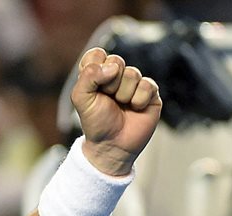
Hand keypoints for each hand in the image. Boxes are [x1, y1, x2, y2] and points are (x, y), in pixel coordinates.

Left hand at [71, 47, 162, 176]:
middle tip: (107, 98)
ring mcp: (134, 83)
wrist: (112, 145)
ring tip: (121, 106)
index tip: (93, 85)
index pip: (96, 54)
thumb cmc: (95, 123)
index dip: (95, 67)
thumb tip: (112, 66)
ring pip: (132, 73)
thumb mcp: (81, 99)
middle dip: (109, 83)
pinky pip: (147, 84)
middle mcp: (115, 76)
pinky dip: (138, 99)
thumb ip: (88, 77)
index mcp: (96, 75)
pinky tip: (135, 109)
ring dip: (123, 94)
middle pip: (116, 61)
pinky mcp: (150, 92)